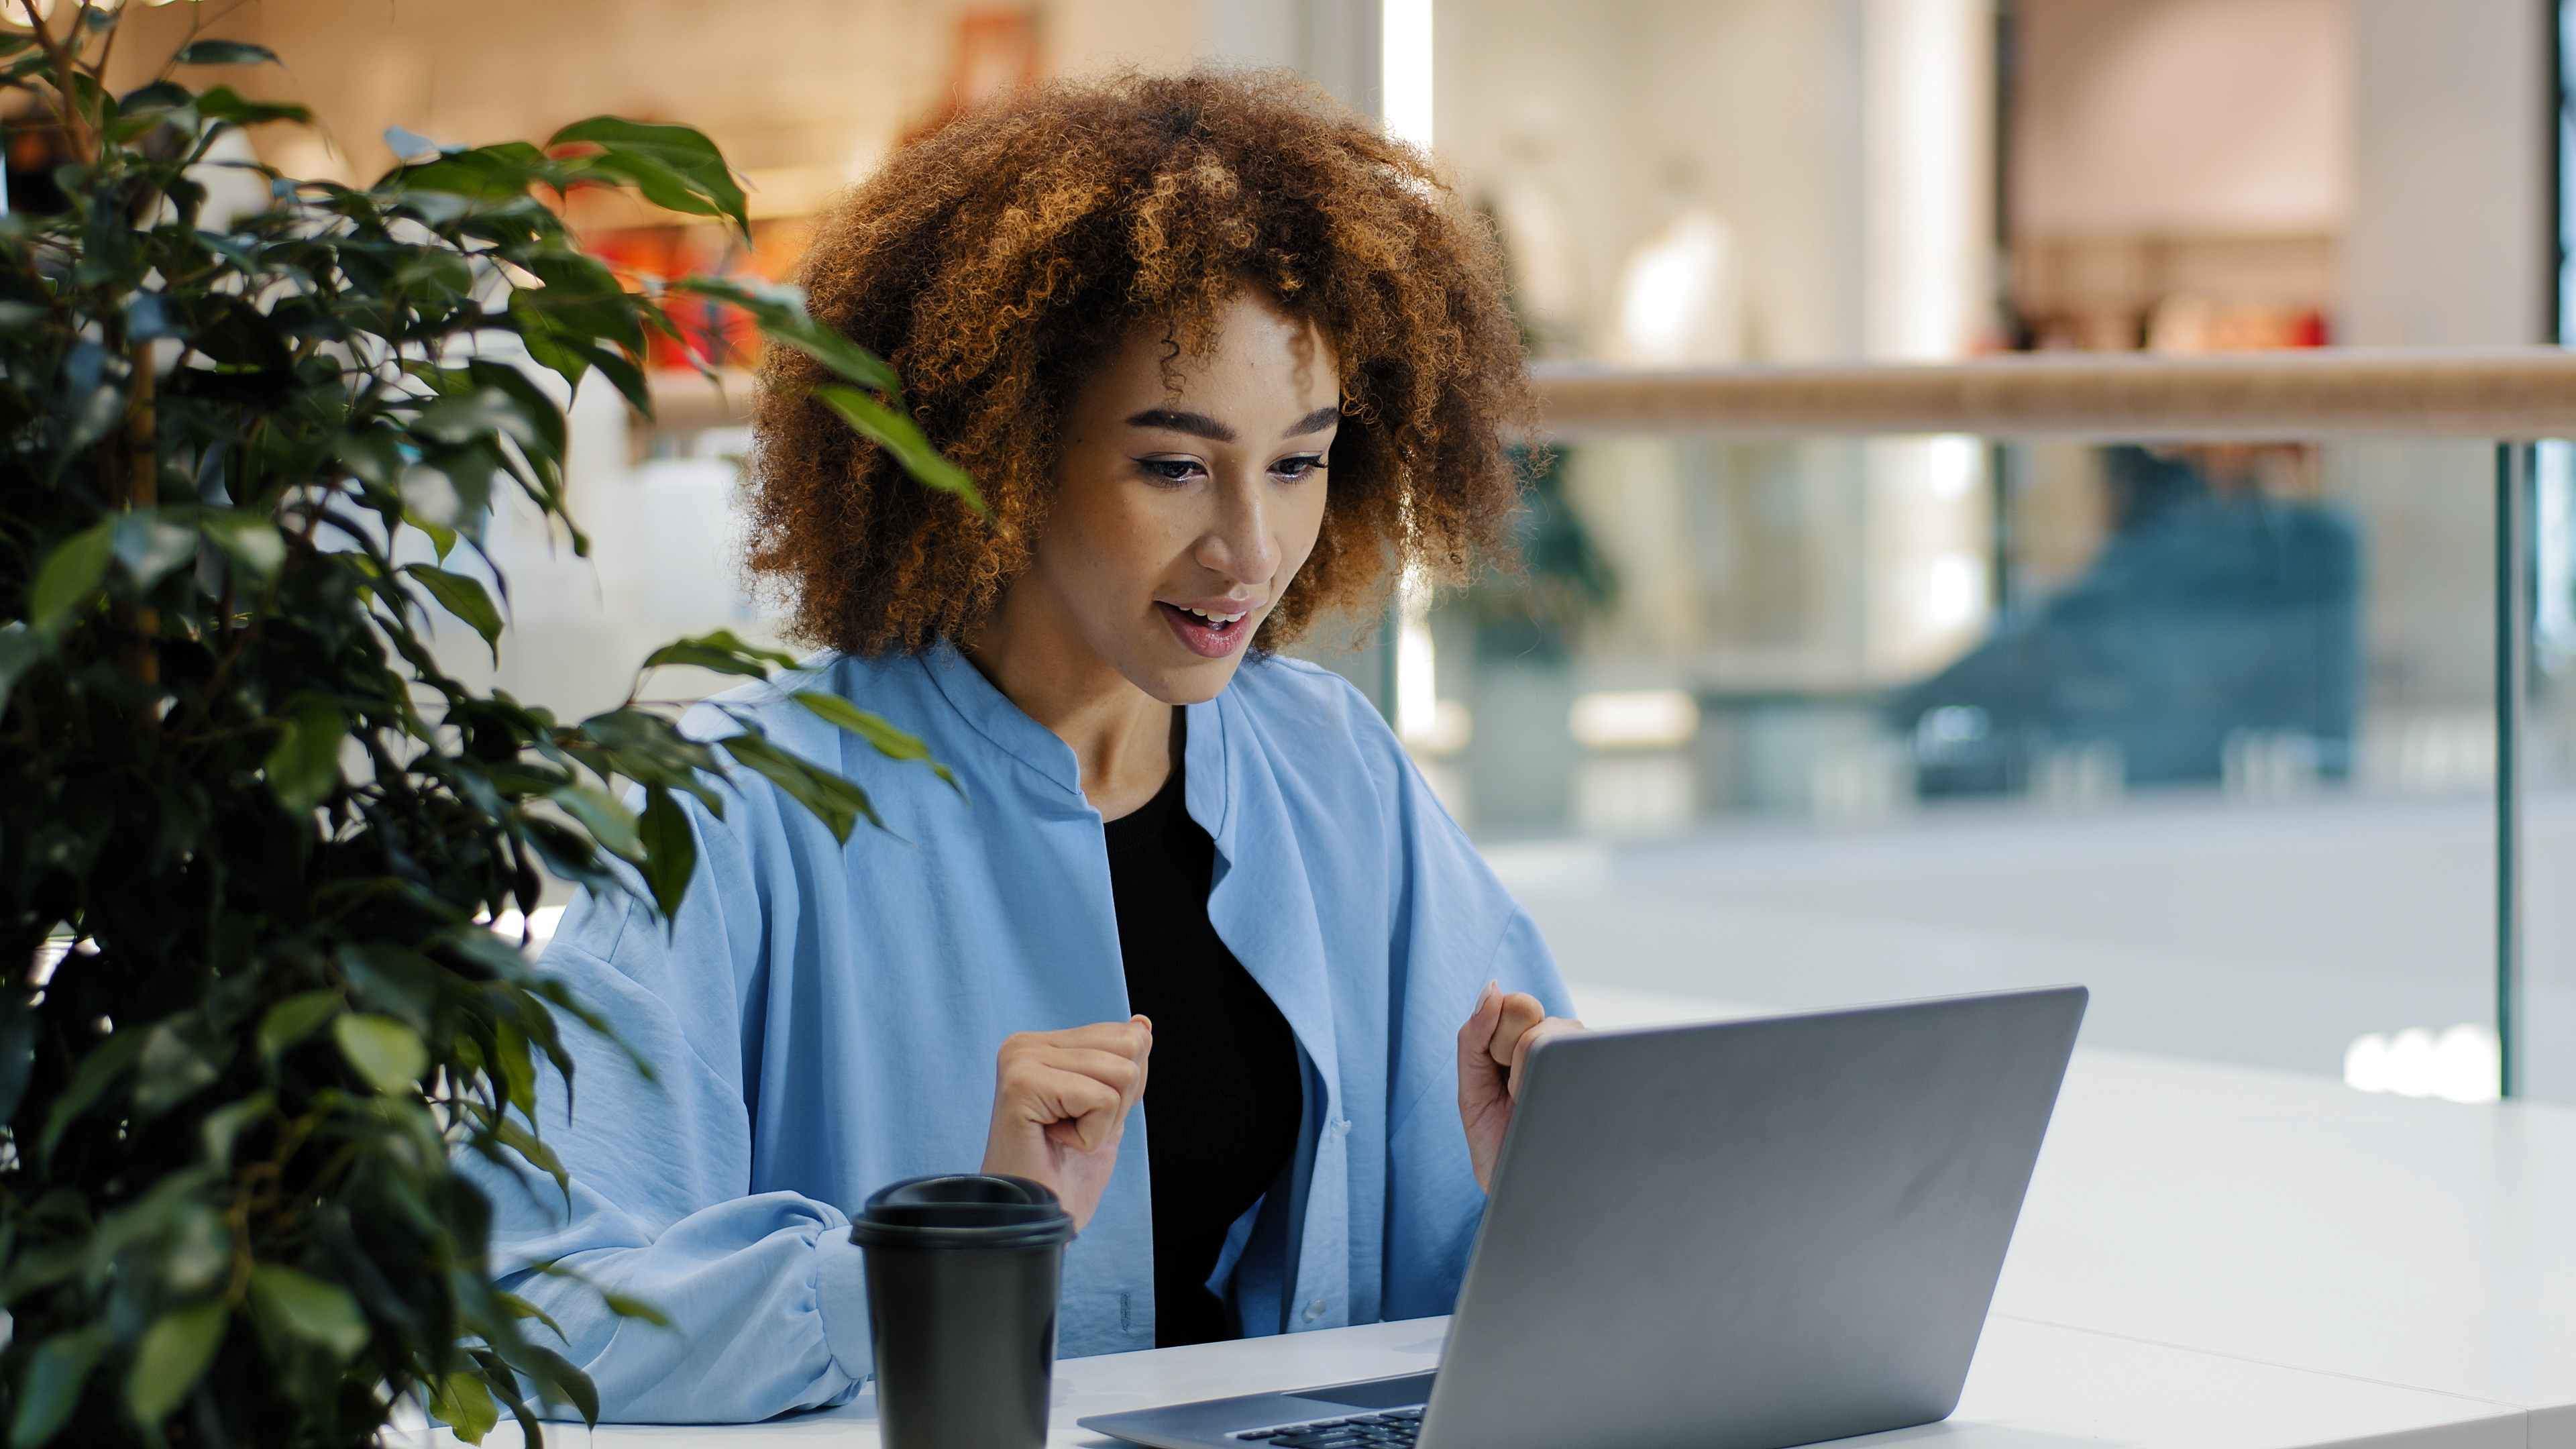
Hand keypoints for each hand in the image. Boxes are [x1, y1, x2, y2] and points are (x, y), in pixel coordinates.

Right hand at [981, 1016, 1152, 1228]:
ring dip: (1104, 1122)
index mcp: (1043, 1045)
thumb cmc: (1062, 1177)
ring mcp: (1020, 1061)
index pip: (1125, 1036)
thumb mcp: (1106, 1112)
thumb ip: (1121, 1064)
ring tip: (1062, 1138)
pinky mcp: (1022, 1085)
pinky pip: (1101, 1099)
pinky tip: (1055, 1144)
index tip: (1082, 1119)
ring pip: (1121, 1073)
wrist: (1033, 1223)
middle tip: (1073, 1131)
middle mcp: (1025, 1045)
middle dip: (1119, 1102)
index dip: (1124, 1088)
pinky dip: (1091, 1136)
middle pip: (1129, 1048)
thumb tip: (1143, 1023)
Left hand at [1456, 983, 1582, 1192]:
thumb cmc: (1500, 1145)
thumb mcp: (1473, 1091)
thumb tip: (1493, 988)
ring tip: (1540, 1107)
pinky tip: (1563, 1111)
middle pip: (1539, 1024)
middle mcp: (1568, 1044)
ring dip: (1537, 1081)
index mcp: (1531, 1037)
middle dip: (1516, 1063)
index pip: (1519, 1006)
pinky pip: (1592, 1062)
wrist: (1529, 1196)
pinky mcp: (1613, 1082)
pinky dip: (1565, 1090)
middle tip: (1518, 1097)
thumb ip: (1473, 1037)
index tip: (1499, 1077)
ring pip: (1562, 1042)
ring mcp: (1593, 1062)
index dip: (1500, 1043)